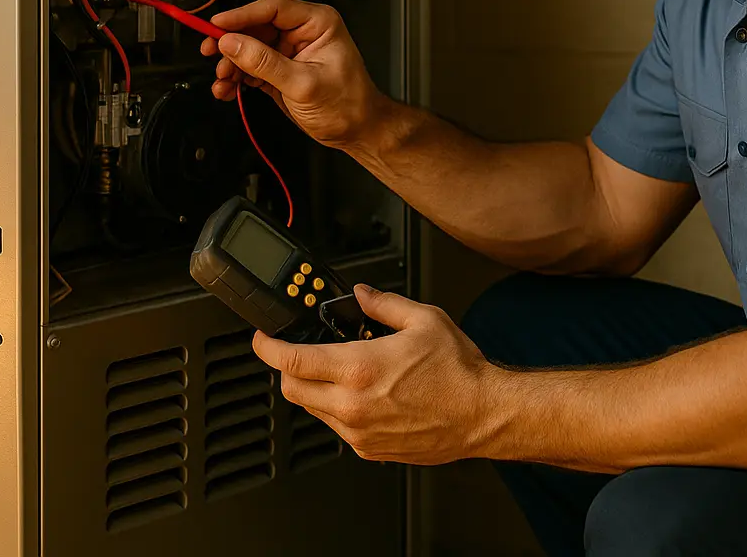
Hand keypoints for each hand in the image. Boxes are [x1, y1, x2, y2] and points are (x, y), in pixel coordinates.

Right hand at [201, 0, 387, 148]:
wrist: (357, 132)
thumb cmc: (348, 105)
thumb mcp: (303, 84)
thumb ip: (265, 63)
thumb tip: (233, 43)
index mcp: (317, 23)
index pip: (273, 9)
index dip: (242, 15)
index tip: (217, 24)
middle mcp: (302, 33)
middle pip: (256, 27)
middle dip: (232, 42)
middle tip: (211, 51)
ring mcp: (289, 52)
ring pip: (249, 48)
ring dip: (231, 64)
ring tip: (223, 79)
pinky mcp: (279, 71)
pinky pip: (251, 67)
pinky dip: (237, 78)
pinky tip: (228, 88)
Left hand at [251, 285, 501, 465]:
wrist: (483, 415)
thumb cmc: (459, 373)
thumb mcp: (423, 320)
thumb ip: (384, 304)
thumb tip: (362, 296)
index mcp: (360, 369)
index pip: (292, 360)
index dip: (268, 347)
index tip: (263, 339)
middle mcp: (352, 405)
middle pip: (292, 388)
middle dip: (287, 368)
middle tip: (298, 352)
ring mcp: (358, 432)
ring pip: (312, 410)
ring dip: (313, 389)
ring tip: (340, 371)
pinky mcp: (369, 450)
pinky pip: (336, 428)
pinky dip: (337, 409)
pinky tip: (361, 394)